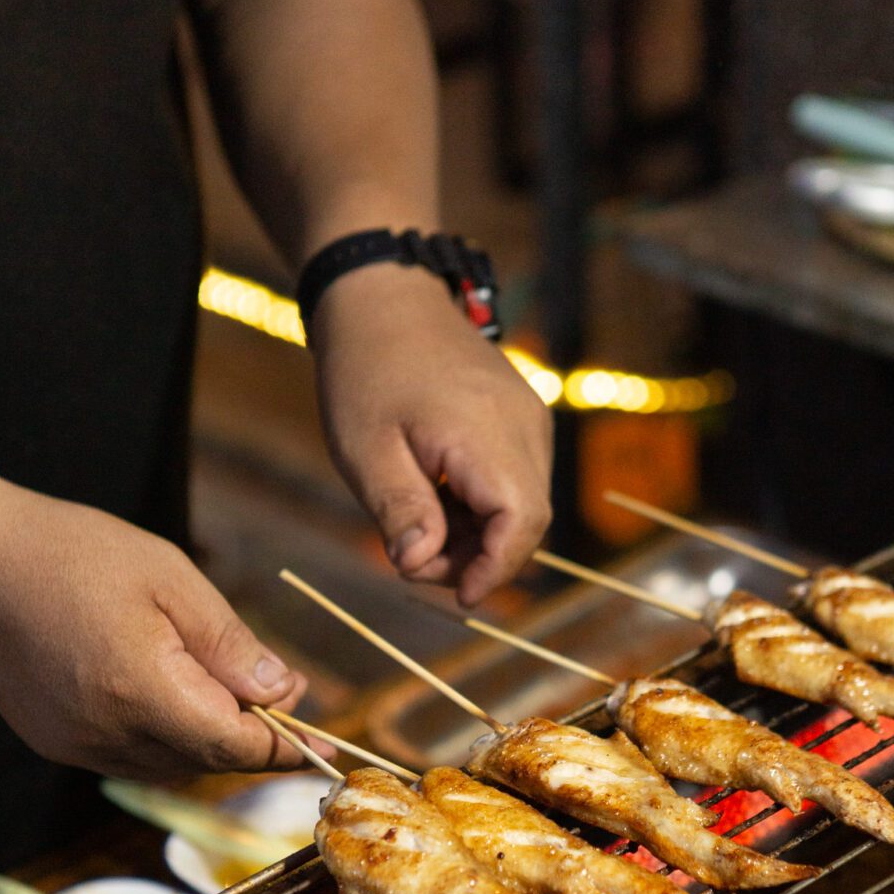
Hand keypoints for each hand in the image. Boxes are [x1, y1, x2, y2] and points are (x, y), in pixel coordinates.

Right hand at [0, 475, 332, 778]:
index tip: (325, 744)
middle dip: (255, 736)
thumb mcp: (171, 580)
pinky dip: (169, 738)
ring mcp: (79, 745)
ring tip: (230, 687)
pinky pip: (133, 757)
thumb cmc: (74, 554)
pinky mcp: (58, 742)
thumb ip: (230, 645)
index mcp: (144, 692)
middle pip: (209, 760)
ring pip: (174, 765)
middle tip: (283, 692)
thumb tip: (284, 693)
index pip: (236, 746)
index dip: (287, 748)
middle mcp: (110, 734)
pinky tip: (174, 695)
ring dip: (212, 739)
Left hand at [309, 265, 552, 606]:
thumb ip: (400, 510)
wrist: (383, 295)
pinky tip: (438, 500)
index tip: (459, 598)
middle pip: (527, 521)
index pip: (521, 523)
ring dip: (479, 535)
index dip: (495, 569)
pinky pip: (516, 479)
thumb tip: (421, 566)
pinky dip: (483, 506)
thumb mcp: (365, 450)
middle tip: (414, 561)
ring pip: (524, 504)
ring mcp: (528, 419)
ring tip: (419, 529)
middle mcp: (524, 427)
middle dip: (479, 559)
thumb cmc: (366, 370)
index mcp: (487, 433)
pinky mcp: (521, 417)